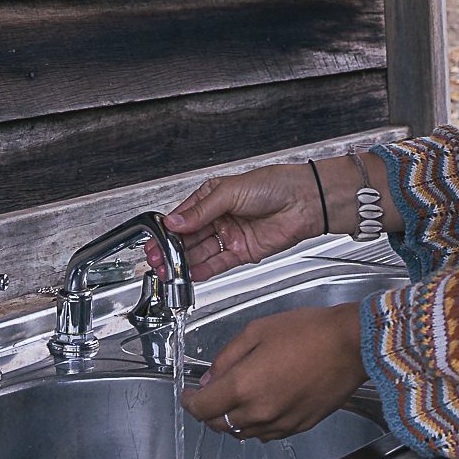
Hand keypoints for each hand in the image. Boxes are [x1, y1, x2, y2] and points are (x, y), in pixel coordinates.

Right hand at [164, 163, 325, 282]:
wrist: (304, 201)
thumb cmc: (274, 185)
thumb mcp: (230, 192)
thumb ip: (201, 211)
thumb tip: (175, 221)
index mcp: (213, 197)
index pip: (184, 216)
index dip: (168, 229)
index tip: (154, 240)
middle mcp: (220, 217)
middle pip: (190, 237)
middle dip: (171, 249)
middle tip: (156, 259)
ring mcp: (231, 235)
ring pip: (201, 252)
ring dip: (184, 262)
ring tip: (168, 270)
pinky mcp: (243, 252)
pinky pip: (219, 263)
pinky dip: (203, 270)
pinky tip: (190, 273)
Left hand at [180, 303, 364, 440]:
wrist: (351, 345)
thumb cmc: (310, 332)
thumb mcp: (257, 331)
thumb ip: (227, 357)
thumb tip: (211, 376)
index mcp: (244, 385)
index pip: (202, 408)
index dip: (189, 403)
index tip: (189, 396)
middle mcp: (260, 411)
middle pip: (220, 425)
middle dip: (209, 412)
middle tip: (210, 396)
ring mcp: (281, 422)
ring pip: (243, 433)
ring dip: (233, 420)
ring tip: (239, 399)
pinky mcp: (299, 426)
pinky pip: (268, 434)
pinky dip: (258, 424)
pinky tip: (263, 405)